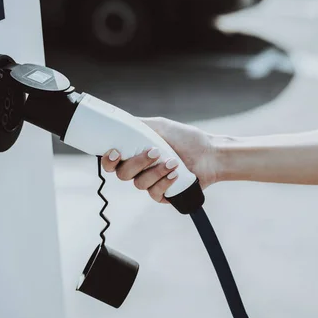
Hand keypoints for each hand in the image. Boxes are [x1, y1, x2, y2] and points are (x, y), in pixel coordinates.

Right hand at [100, 117, 218, 202]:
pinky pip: (154, 193)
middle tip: (154, 152)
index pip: (112, 162)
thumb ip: (137, 126)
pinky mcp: (163, 195)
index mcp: (134, 154)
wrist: (209, 154)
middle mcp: (139, 170)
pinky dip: (164, 182)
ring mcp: (151, 183)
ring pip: (139, 184)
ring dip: (156, 171)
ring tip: (173, 161)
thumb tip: (117, 122)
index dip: (109, 160)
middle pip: (123, 174)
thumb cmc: (185, 138)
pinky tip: (176, 174)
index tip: (116, 152)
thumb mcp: (159, 126)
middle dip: (137, 163)